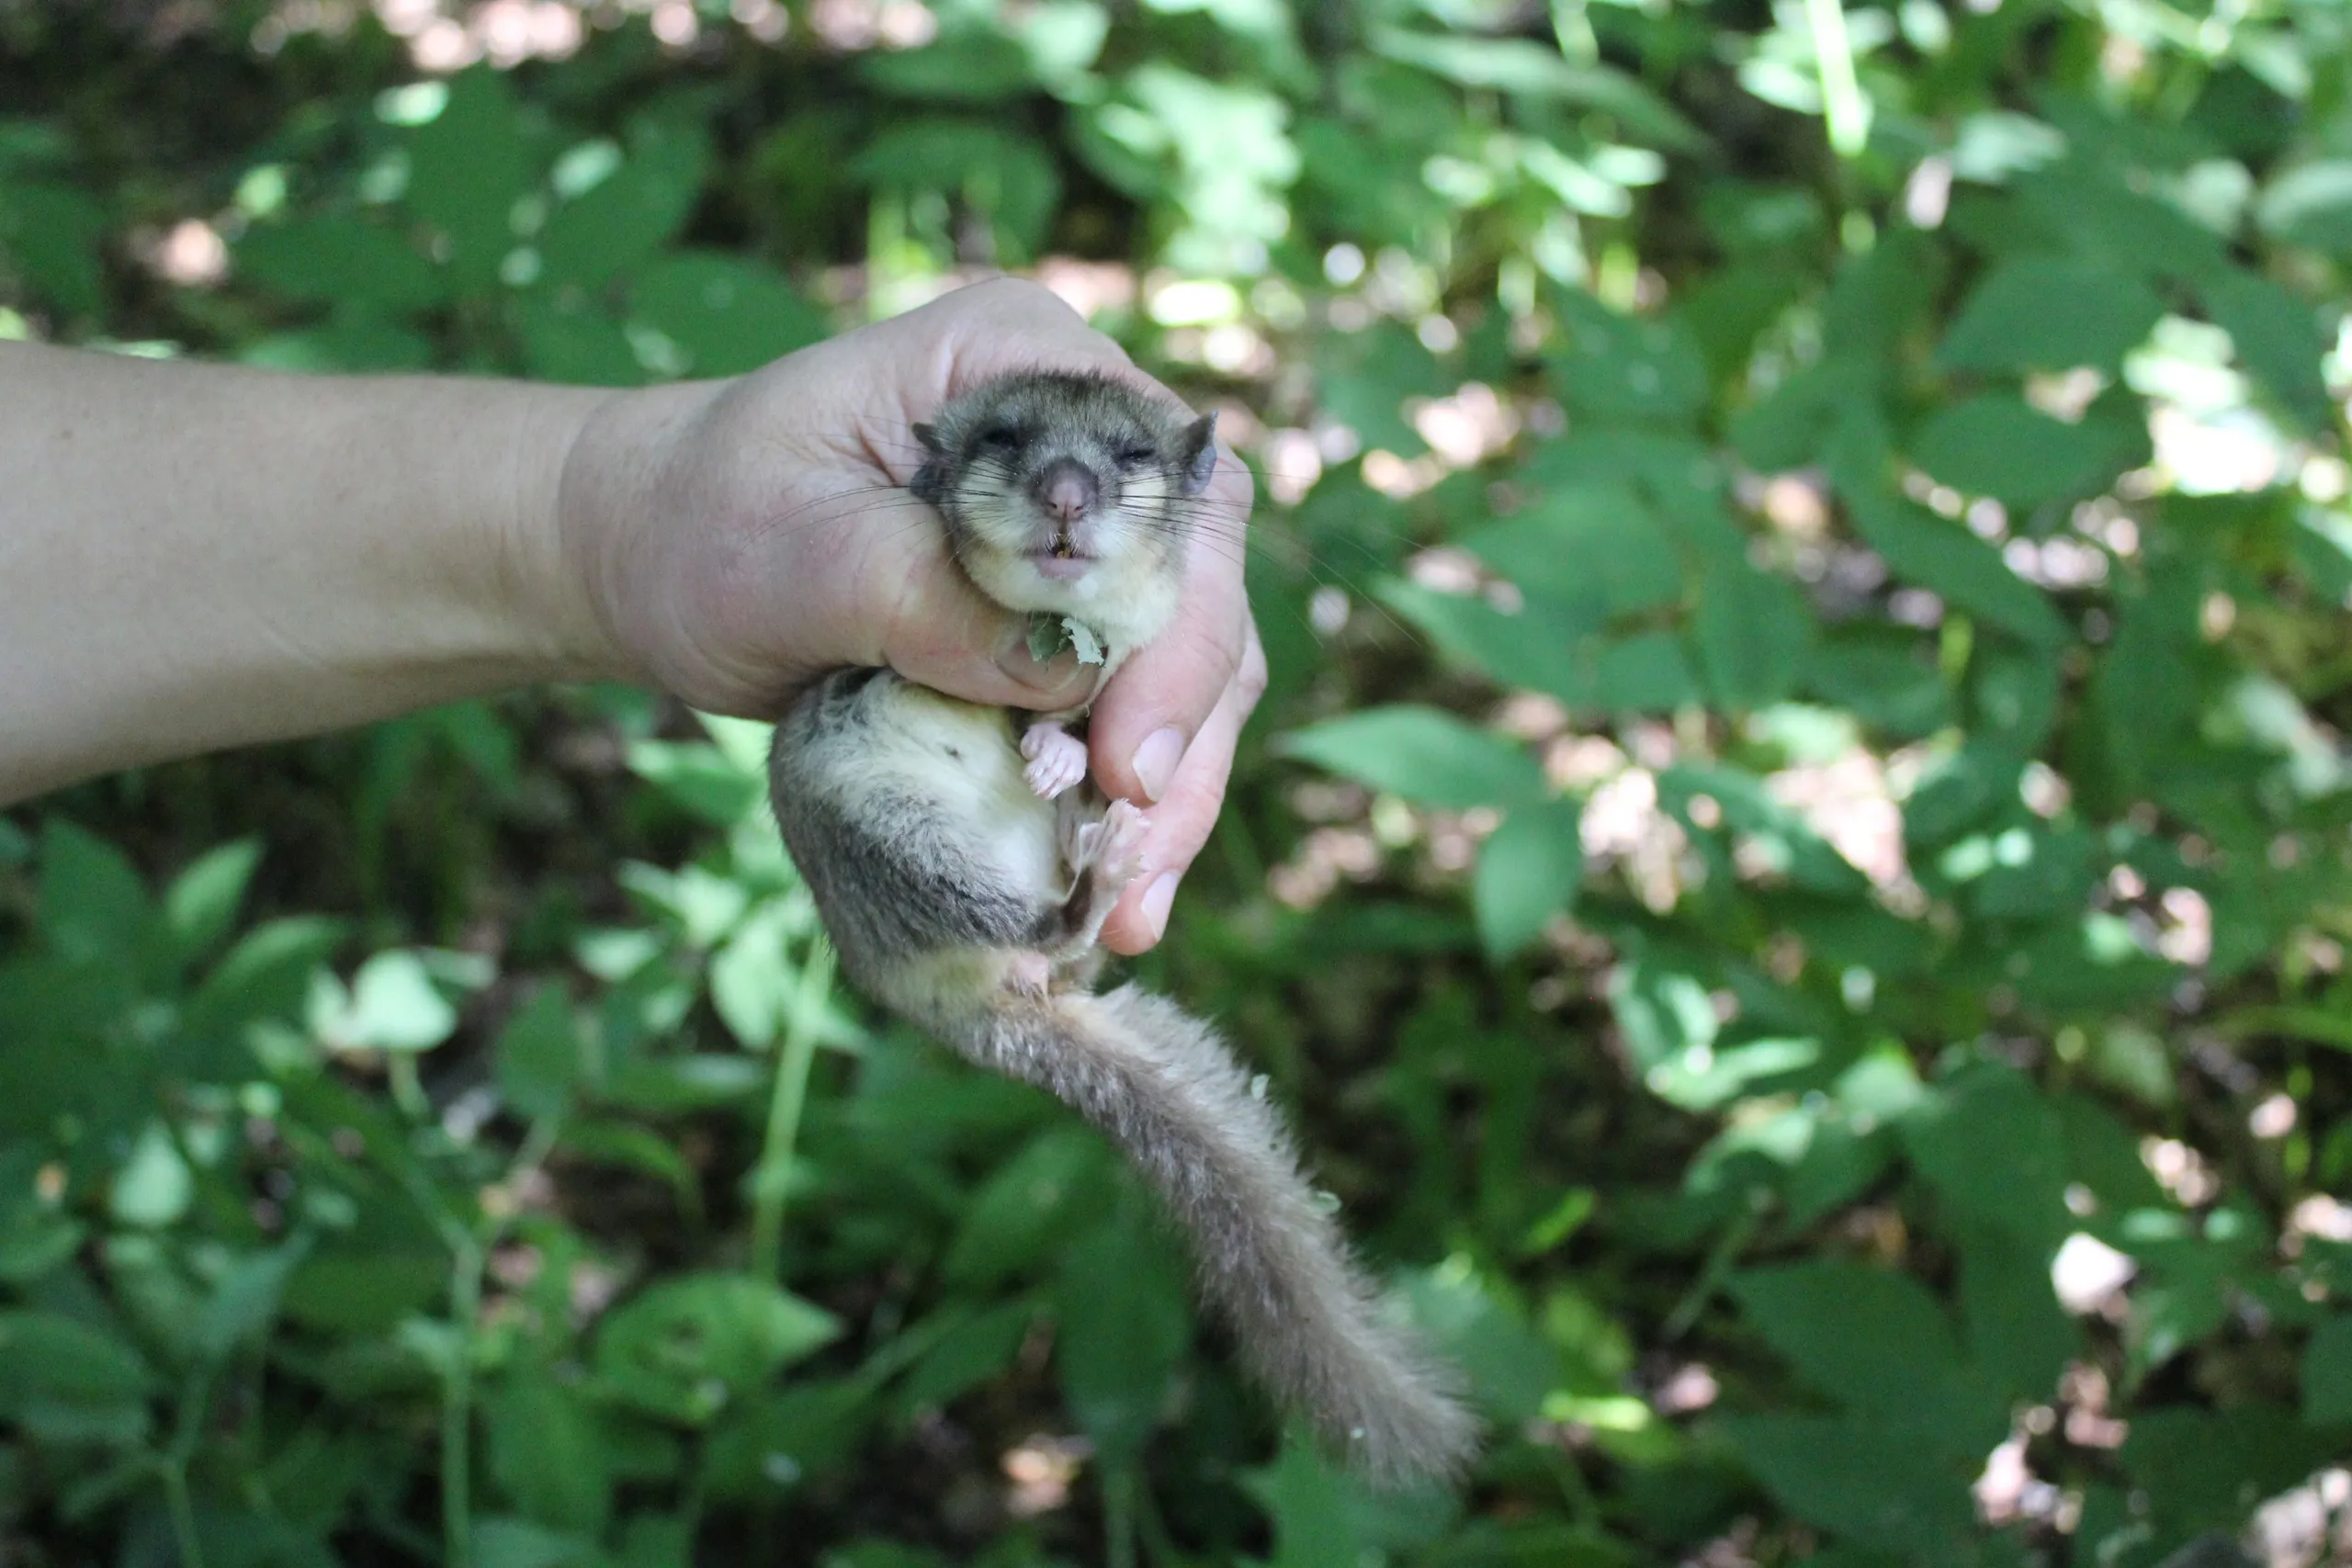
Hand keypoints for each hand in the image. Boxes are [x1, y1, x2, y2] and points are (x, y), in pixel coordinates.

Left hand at [555, 277, 1261, 950]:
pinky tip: (1109, 898)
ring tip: (1125, 912)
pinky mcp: (1062, 629)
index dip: (1177, 630)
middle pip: (1200, 593)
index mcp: (1032, 368)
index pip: (1172, 497)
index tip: (1126, 759)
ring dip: (1170, 797)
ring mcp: (1083, 544)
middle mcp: (1087, 450)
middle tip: (1129, 855)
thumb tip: (1062, 676)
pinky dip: (1125, 813)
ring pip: (1185, 673)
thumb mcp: (797, 553)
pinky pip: (1129, 720)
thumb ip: (927, 597)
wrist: (646, 560)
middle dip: (1183, 735)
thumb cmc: (704, 522)